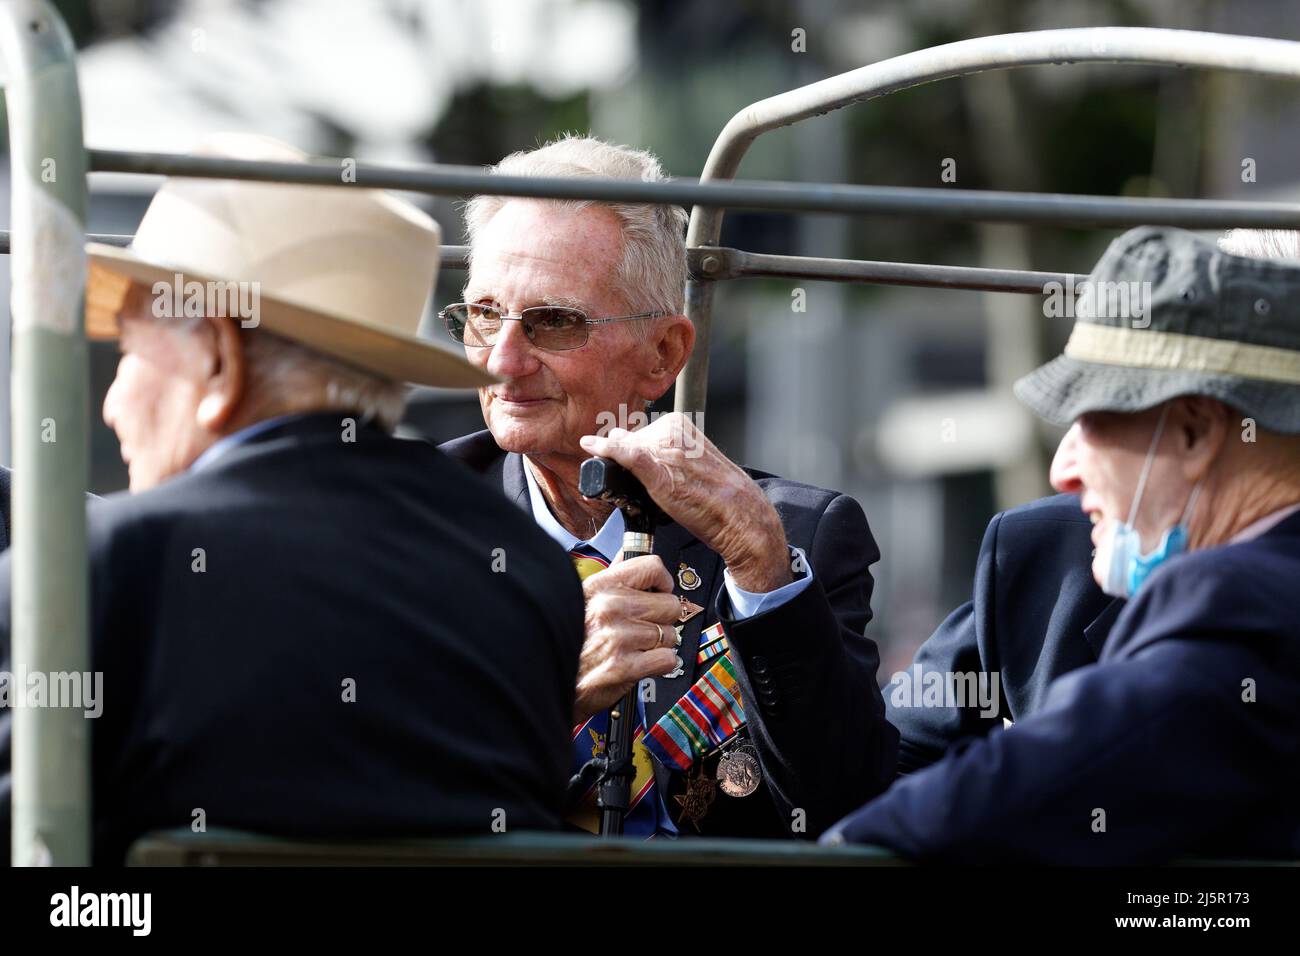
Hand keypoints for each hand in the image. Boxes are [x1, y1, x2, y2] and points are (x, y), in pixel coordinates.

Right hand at [575, 554, 682, 723]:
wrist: (546, 678)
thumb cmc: (567, 640)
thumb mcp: (583, 598)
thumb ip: (611, 576)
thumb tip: (628, 554)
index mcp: (602, 587)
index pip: (652, 567)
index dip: (662, 581)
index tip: (659, 591)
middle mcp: (612, 608)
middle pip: (670, 604)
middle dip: (662, 619)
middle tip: (644, 628)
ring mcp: (619, 637)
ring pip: (670, 634)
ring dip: (658, 644)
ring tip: (635, 648)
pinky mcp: (624, 666)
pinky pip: (667, 659)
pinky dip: (659, 664)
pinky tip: (640, 663)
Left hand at [579, 413, 792, 592]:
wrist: (738, 515)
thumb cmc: (716, 494)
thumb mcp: (689, 462)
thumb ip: (660, 450)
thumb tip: (619, 439)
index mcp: (678, 425)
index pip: (638, 435)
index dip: (627, 453)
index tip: (623, 466)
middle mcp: (669, 431)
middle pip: (628, 443)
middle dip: (622, 460)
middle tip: (638, 485)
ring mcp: (663, 449)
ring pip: (623, 450)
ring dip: (614, 465)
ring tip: (640, 492)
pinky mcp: (658, 469)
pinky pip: (625, 453)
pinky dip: (607, 450)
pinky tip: (592, 447)